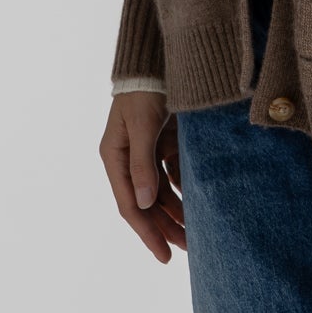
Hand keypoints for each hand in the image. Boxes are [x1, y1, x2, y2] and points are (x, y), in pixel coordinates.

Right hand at [99, 93, 185, 262]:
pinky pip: (171, 174)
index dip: (147, 232)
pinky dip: (183, 189)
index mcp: (114, 157)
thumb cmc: (145, 88)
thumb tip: (146, 205)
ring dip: (176, 211)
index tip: (164, 256)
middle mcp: (127, 158)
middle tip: (187, 250)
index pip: (131, 205)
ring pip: (160, 192)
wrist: (157, 56)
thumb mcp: (143, 125)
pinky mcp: (161, 141)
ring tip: (195, 233)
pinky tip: (197, 203)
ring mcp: (145, 151)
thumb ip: (143, 164)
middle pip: (146, 203)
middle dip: (165, 227)